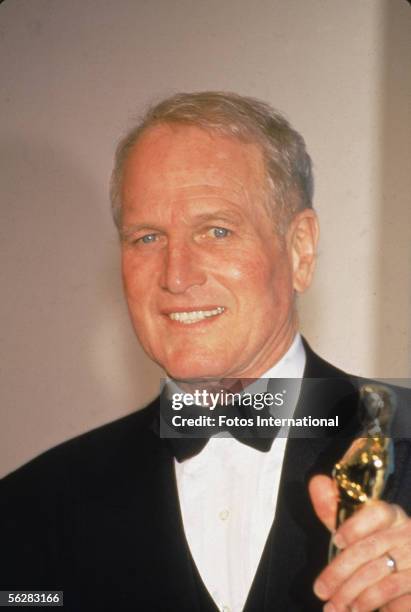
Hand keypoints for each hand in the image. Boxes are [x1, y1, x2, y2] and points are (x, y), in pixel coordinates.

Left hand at [309, 475, 410, 610]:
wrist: (405, 575)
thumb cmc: (373, 549)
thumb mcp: (353, 529)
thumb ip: (333, 510)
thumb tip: (317, 482)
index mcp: (394, 516)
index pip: (378, 513)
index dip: (356, 526)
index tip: (336, 540)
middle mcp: (409, 535)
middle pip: (371, 550)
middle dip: (340, 573)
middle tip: (321, 591)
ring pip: (382, 579)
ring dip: (353, 596)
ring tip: (335, 607)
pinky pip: (397, 601)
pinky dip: (374, 608)